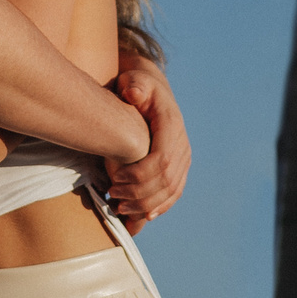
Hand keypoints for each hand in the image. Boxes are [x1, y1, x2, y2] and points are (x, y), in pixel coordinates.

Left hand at [107, 61, 188, 231]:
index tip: (114, 183)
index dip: (138, 176)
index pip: (161, 160)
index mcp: (171, 126)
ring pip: (171, 191)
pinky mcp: (179, 168)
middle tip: (113, 198)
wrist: (151, 92)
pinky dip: (158, 207)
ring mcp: (183, 158)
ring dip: (146, 205)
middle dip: (139, 194)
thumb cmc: (136, 87)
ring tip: (120, 208)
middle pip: (166, 180)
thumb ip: (134, 86)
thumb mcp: (134, 80)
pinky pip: (173, 193)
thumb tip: (133, 93)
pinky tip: (140, 217)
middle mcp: (182, 144)